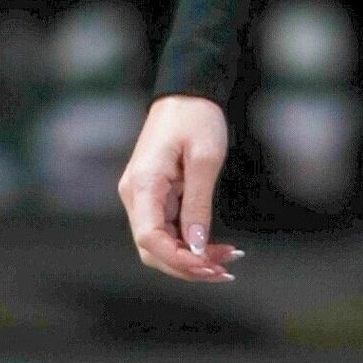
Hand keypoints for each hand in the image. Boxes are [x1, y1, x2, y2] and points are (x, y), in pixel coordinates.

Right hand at [118, 95, 242, 283]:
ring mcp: (143, 197)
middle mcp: (135, 196)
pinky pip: (168, 229)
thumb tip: (195, 247)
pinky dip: (189, 242)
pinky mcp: (155, 196)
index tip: (209, 266)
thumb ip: (198, 204)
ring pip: (161, 243)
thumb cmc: (196, 117)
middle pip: (153, 249)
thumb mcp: (205, 158)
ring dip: (191, 257)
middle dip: (187, 265)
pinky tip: (215, 248)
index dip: (177, 260)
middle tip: (225, 271)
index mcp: (142, 186)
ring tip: (227, 261)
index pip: (149, 238)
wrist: (187, 91)